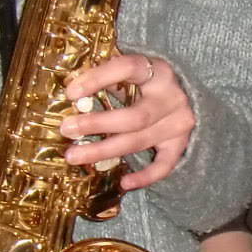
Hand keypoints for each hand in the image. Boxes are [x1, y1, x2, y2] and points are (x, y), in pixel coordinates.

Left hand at [61, 51, 192, 189]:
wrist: (184, 96)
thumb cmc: (146, 83)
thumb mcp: (131, 73)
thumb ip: (107, 78)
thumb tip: (72, 91)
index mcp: (157, 70)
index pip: (128, 68)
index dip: (98, 79)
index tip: (71, 93)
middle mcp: (172, 97)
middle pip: (134, 116)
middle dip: (97, 124)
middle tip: (67, 129)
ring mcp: (178, 123)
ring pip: (139, 141)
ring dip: (104, 150)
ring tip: (74, 156)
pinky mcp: (180, 144)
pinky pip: (164, 165)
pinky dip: (144, 177)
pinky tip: (123, 182)